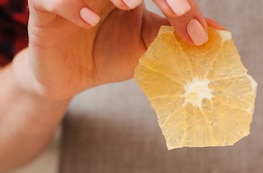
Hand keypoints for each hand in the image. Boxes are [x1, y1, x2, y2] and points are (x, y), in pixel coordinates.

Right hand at [15, 0, 209, 100]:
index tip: (195, 31)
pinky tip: (88, 20)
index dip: (179, 1)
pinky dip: (71, 3)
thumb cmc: (109, 53)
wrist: (71, 76)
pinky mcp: (44, 5)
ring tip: (130, 4)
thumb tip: (218, 32)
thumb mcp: (148, 46)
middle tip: (176, 12)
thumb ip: (175, 34)